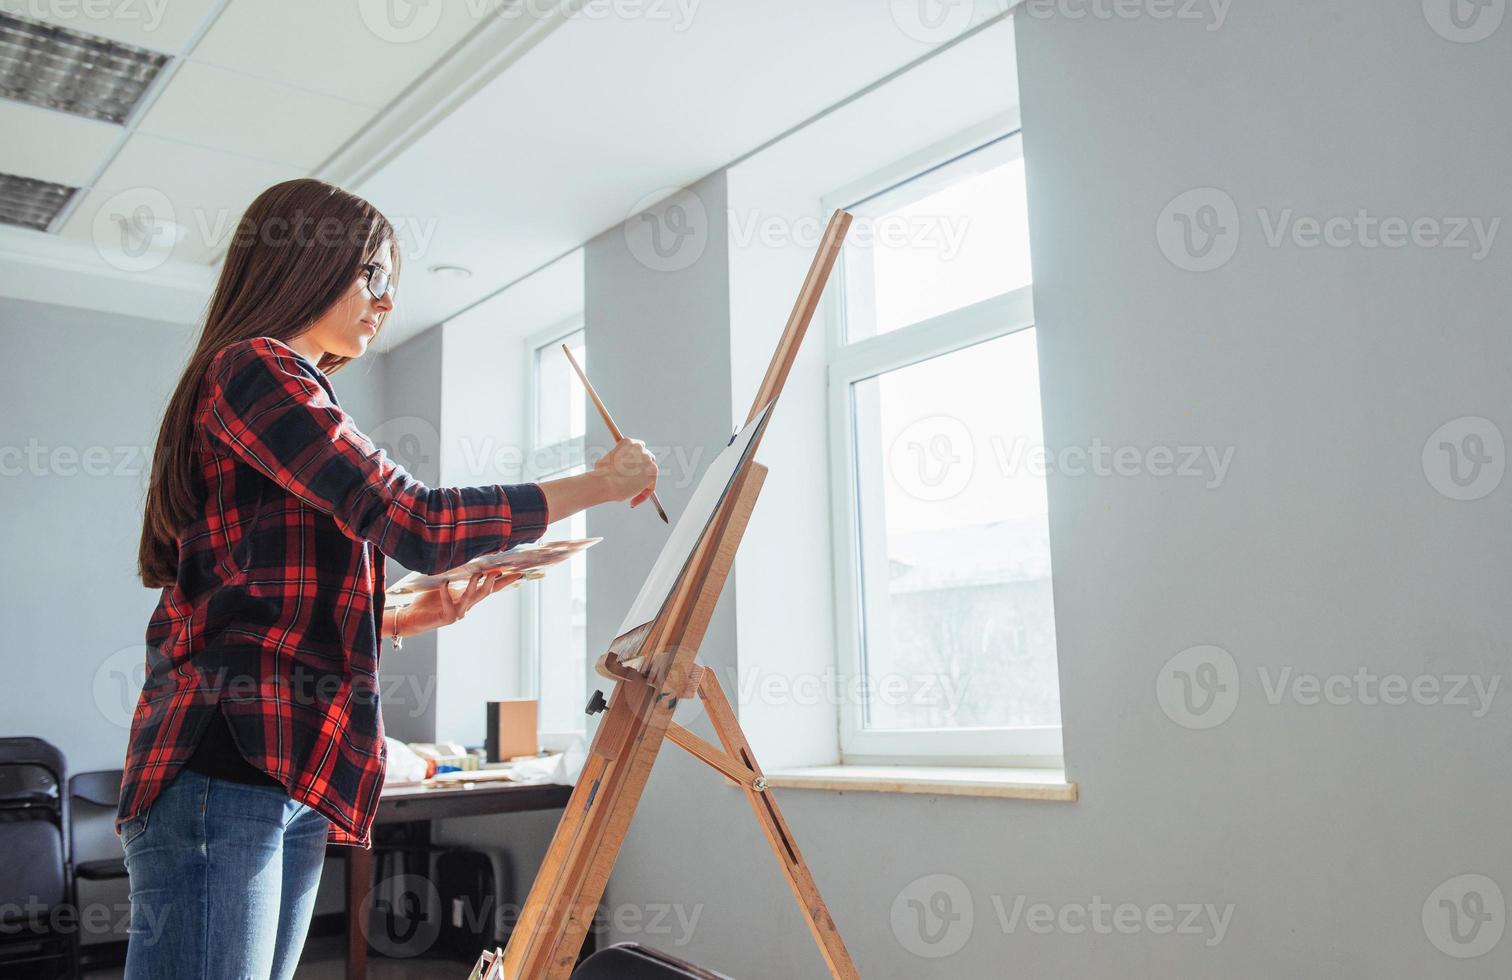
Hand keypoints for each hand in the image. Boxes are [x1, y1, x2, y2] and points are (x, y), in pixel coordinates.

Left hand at [396, 570, 522, 635]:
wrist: (413, 618)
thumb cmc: (428, 600)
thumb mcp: (444, 585)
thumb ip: (455, 575)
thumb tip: (462, 557)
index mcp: (468, 597)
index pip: (491, 589)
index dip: (505, 582)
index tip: (519, 573)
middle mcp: (466, 606)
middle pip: (486, 593)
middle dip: (494, 582)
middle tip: (498, 570)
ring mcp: (458, 613)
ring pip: (471, 598)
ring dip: (475, 585)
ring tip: (478, 573)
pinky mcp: (447, 617)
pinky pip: (449, 603)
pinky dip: (446, 591)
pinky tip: (445, 582)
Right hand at [593, 437, 658, 507]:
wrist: (606, 482)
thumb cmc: (600, 473)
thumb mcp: (606, 461)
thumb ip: (615, 461)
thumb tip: (615, 469)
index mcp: (628, 442)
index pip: (636, 449)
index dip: (633, 460)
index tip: (629, 469)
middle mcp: (640, 448)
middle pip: (646, 458)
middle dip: (641, 469)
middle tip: (633, 480)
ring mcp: (647, 459)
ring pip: (651, 471)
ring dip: (643, 482)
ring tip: (632, 492)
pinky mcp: (652, 472)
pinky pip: (650, 485)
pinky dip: (643, 495)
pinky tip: (632, 501)